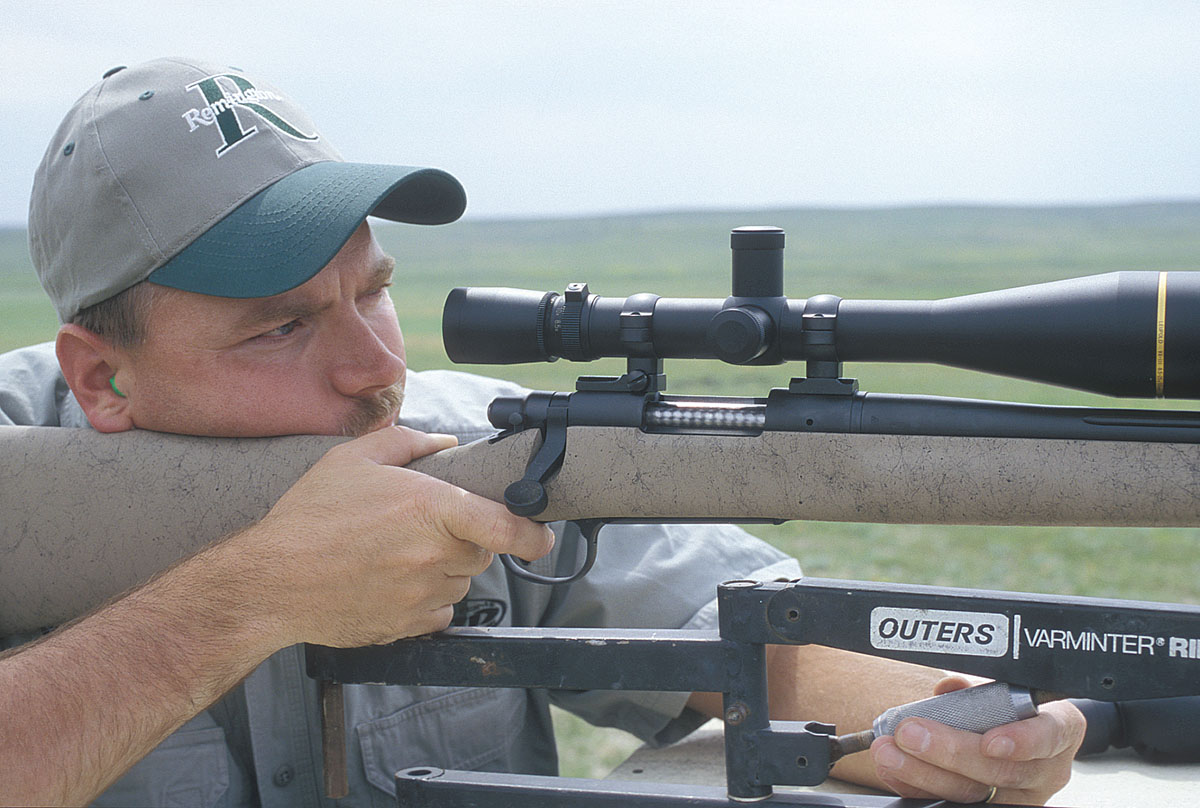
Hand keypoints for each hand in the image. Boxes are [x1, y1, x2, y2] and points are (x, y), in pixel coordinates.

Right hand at [238, 426, 554, 647]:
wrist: (270, 582)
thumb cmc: (309, 517)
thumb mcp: (354, 459)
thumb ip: (407, 443)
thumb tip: (445, 442)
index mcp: (431, 508)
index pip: (506, 527)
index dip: (533, 535)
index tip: (543, 537)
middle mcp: (434, 555)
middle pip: (479, 552)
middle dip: (462, 539)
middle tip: (419, 528)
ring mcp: (423, 595)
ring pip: (459, 582)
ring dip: (443, 570)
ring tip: (394, 555)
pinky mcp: (407, 626)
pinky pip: (439, 613)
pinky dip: (426, 600)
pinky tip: (390, 583)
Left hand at [869, 676, 1084, 804]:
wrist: (1026, 734)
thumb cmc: (1016, 707)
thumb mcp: (1007, 686)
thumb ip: (980, 685)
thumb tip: (950, 687)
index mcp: (1059, 729)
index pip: (1050, 736)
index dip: (1022, 741)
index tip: (990, 742)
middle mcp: (1046, 769)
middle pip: (1002, 771)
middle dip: (950, 752)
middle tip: (911, 733)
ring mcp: (1020, 795)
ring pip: (974, 793)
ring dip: (923, 773)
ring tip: (890, 753)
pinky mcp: (991, 806)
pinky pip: (952, 803)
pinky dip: (916, 787)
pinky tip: (893, 771)